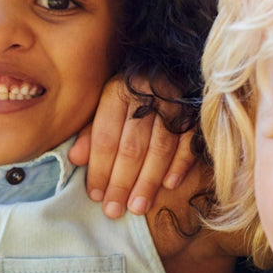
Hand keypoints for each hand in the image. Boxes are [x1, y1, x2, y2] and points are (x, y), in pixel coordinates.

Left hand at [70, 76, 196, 218]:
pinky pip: (189, 141)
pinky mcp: (197, 112)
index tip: (95, 195)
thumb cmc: (132, 89)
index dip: (99, 168)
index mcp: (118, 92)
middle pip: (132, 146)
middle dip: (122, 182)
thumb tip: (75, 159)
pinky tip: (169, 186)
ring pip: (160, 148)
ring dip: (148, 181)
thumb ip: (92, 131)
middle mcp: (146, 97)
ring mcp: (175, 104)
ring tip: (137, 208)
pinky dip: (180, 164)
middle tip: (114, 211)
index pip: (106, 137)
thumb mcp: (106, 101)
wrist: (174, 61)